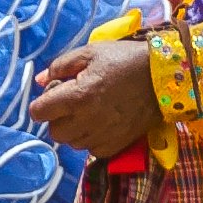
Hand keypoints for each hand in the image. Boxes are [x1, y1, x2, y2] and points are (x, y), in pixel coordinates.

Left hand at [30, 34, 165, 161]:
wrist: (164, 77)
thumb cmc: (125, 59)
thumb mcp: (90, 53)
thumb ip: (60, 66)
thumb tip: (40, 81)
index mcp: (77, 96)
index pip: (39, 112)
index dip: (42, 103)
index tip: (53, 95)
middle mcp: (87, 120)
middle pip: (54, 132)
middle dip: (58, 118)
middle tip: (73, 102)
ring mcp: (103, 135)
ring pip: (73, 143)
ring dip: (75, 129)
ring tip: (90, 111)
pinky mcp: (118, 145)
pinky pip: (93, 150)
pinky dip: (92, 139)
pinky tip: (102, 123)